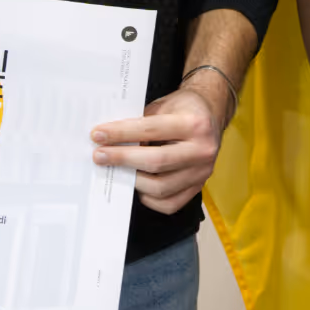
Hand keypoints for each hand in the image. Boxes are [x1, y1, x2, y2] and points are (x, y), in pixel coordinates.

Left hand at [90, 80, 224, 214]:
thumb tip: (110, 139)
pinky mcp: (199, 187)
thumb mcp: (164, 105)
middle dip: (122, 159)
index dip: (121, 133)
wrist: (211, 114)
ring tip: (117, 170)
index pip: (151, 130)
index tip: (99, 135)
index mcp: (194, 123)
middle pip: (155, 162)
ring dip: (133, 180)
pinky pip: (169, 204)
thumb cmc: (183, 108)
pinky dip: (149, 198)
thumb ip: (141, 122)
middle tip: (100, 156)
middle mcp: (202, 150)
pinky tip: (138, 184)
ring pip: (160, 187)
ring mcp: (202, 172)